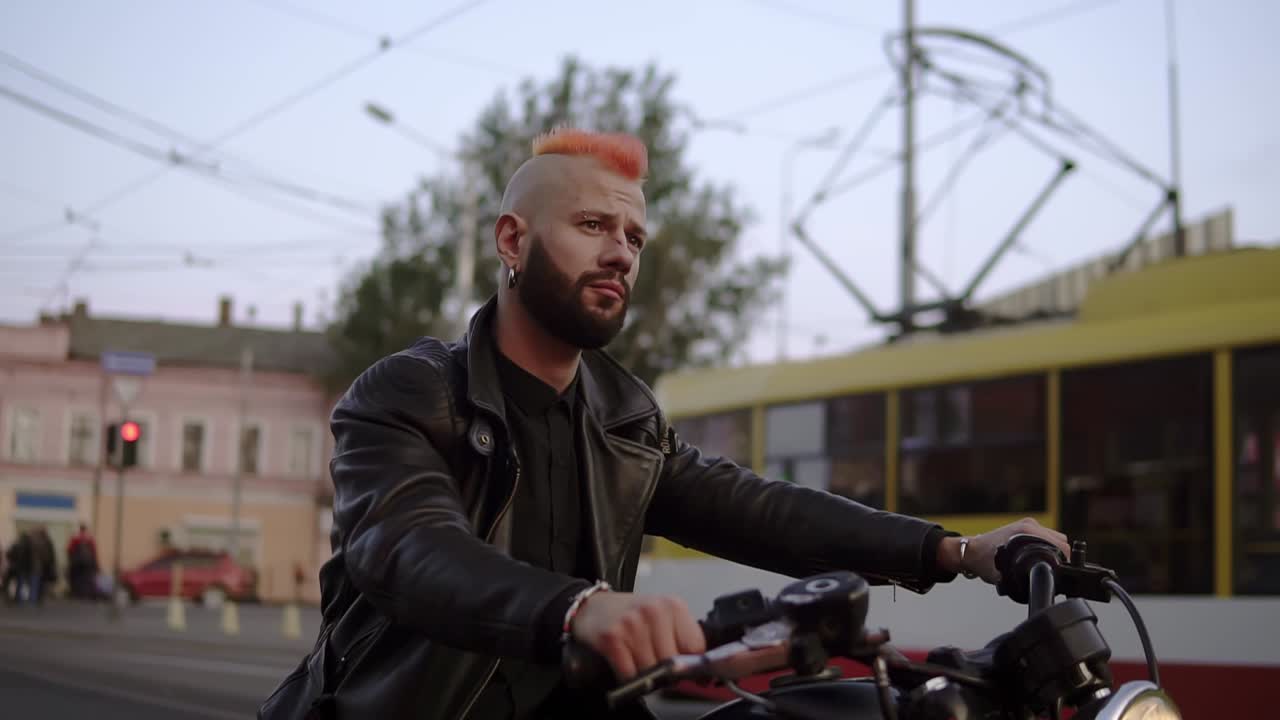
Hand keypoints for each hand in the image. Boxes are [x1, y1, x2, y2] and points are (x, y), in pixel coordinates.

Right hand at [570, 592, 706, 679]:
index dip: (689, 664)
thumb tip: (699, 673)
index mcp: (673, 605)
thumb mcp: (663, 616)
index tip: (683, 668)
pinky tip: (625, 664)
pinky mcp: (612, 638)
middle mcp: (654, 612)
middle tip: (656, 665)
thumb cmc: (631, 614)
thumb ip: (682, 637)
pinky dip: (628, 677)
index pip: (695, 648)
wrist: (593, 606)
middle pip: (673, 663)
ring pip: (652, 672)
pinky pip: (629, 674)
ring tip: (638, 660)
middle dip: (666, 672)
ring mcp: (632, 624)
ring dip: (646, 676)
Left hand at [942, 517, 1070, 583]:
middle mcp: (1030, 525)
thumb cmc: (983, 561)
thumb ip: (1022, 579)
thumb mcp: (1004, 574)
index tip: (1062, 573)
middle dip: (1060, 556)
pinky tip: (1039, 558)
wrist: (969, 552)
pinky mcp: (1024, 527)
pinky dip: (1046, 547)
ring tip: (1047, 565)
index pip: (1061, 544)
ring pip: (1054, 538)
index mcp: (1027, 531)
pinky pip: (1045, 537)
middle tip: (1054, 571)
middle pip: (1060, 541)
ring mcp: (1027, 524)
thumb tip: (1038, 584)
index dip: (1065, 561)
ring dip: (1053, 551)